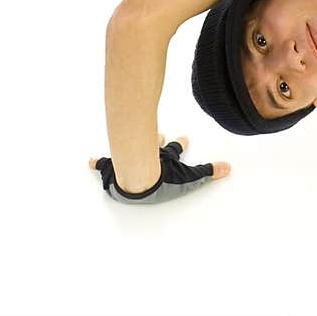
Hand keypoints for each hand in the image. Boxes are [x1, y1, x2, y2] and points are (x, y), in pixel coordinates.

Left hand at [89, 134, 230, 202]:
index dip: (180, 143)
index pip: (175, 150)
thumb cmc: (163, 180)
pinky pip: (103, 166)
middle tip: (162, 135)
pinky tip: (88, 162)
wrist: (139, 179)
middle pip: (153, 147)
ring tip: (129, 145)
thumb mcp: (189, 179)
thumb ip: (209, 172)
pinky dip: (96, 164)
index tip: (185, 137)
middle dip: (158, 142)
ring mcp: (132, 161)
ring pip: (132, 152)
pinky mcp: (115, 170)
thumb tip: (229, 167)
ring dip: (133, 148)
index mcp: (165, 159)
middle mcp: (147, 156)